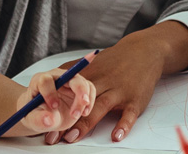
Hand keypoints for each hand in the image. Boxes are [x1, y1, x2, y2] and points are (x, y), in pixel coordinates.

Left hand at [17, 70, 96, 134]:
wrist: (43, 115)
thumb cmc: (36, 113)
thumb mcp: (33, 119)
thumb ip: (38, 119)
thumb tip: (48, 120)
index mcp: (40, 81)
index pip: (46, 80)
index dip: (50, 92)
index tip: (54, 106)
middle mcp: (56, 77)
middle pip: (70, 76)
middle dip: (79, 90)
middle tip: (82, 104)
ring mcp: (69, 81)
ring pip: (82, 83)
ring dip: (85, 99)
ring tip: (77, 115)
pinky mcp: (79, 88)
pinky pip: (90, 89)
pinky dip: (90, 101)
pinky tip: (84, 112)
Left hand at [43, 29, 183, 144]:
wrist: (144, 52)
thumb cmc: (117, 60)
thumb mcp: (94, 62)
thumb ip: (74, 70)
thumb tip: (54, 77)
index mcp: (91, 75)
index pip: (69, 93)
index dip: (55, 107)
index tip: (43, 120)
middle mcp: (103, 83)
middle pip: (81, 102)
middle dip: (65, 120)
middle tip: (53, 136)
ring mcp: (119, 92)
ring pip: (100, 107)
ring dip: (86, 123)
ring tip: (73, 137)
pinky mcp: (135, 100)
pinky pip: (129, 115)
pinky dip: (123, 125)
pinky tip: (115, 136)